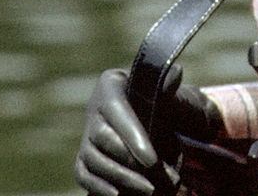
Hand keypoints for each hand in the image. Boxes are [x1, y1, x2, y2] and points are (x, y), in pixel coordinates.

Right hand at [74, 66, 180, 195]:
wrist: (147, 116)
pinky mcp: (82, 160)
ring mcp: (86, 137)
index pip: (117, 111)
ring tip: (148, 191)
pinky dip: (99, 188)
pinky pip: (84, 175)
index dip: (133, 136)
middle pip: (103, 139)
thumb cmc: (157, 101)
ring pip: (93, 160)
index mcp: (110, 85)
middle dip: (128, 163)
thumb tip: (175, 73)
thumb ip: (167, 86)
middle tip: (154, 183)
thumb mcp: (164, 90)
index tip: (153, 160)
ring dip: (120, 179)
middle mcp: (93, 110)